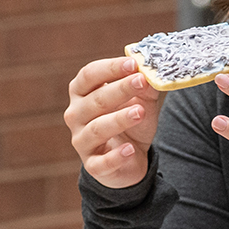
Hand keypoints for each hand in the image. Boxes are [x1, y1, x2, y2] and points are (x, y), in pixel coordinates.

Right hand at [65, 56, 164, 188]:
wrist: (131, 159)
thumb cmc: (130, 122)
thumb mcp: (141, 101)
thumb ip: (145, 87)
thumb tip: (152, 74)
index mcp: (82, 93)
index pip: (89, 75)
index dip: (110, 68)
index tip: (133, 63)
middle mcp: (76, 115)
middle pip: (95, 100)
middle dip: (119, 89)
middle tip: (141, 81)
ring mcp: (82, 141)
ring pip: (97, 129)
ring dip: (118, 119)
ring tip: (140, 112)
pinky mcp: (93, 165)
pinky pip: (102, 161)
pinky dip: (116, 156)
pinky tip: (130, 149)